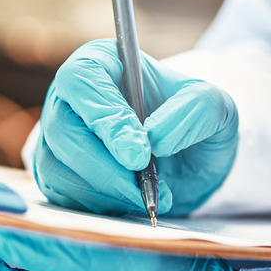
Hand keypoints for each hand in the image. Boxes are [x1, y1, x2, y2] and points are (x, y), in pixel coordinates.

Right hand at [34, 39, 237, 216]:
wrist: (187, 157)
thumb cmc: (193, 119)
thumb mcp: (214, 105)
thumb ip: (195, 110)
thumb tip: (155, 139)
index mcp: (101, 64)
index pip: (82, 82)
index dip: (105, 119)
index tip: (139, 155)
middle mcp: (70, 98)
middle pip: (62, 130)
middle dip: (103, 167)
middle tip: (140, 190)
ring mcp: (57, 138)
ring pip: (56, 168)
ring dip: (103, 192)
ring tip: (146, 197)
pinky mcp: (57, 174)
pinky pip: (61, 195)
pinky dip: (98, 207)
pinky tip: (130, 202)